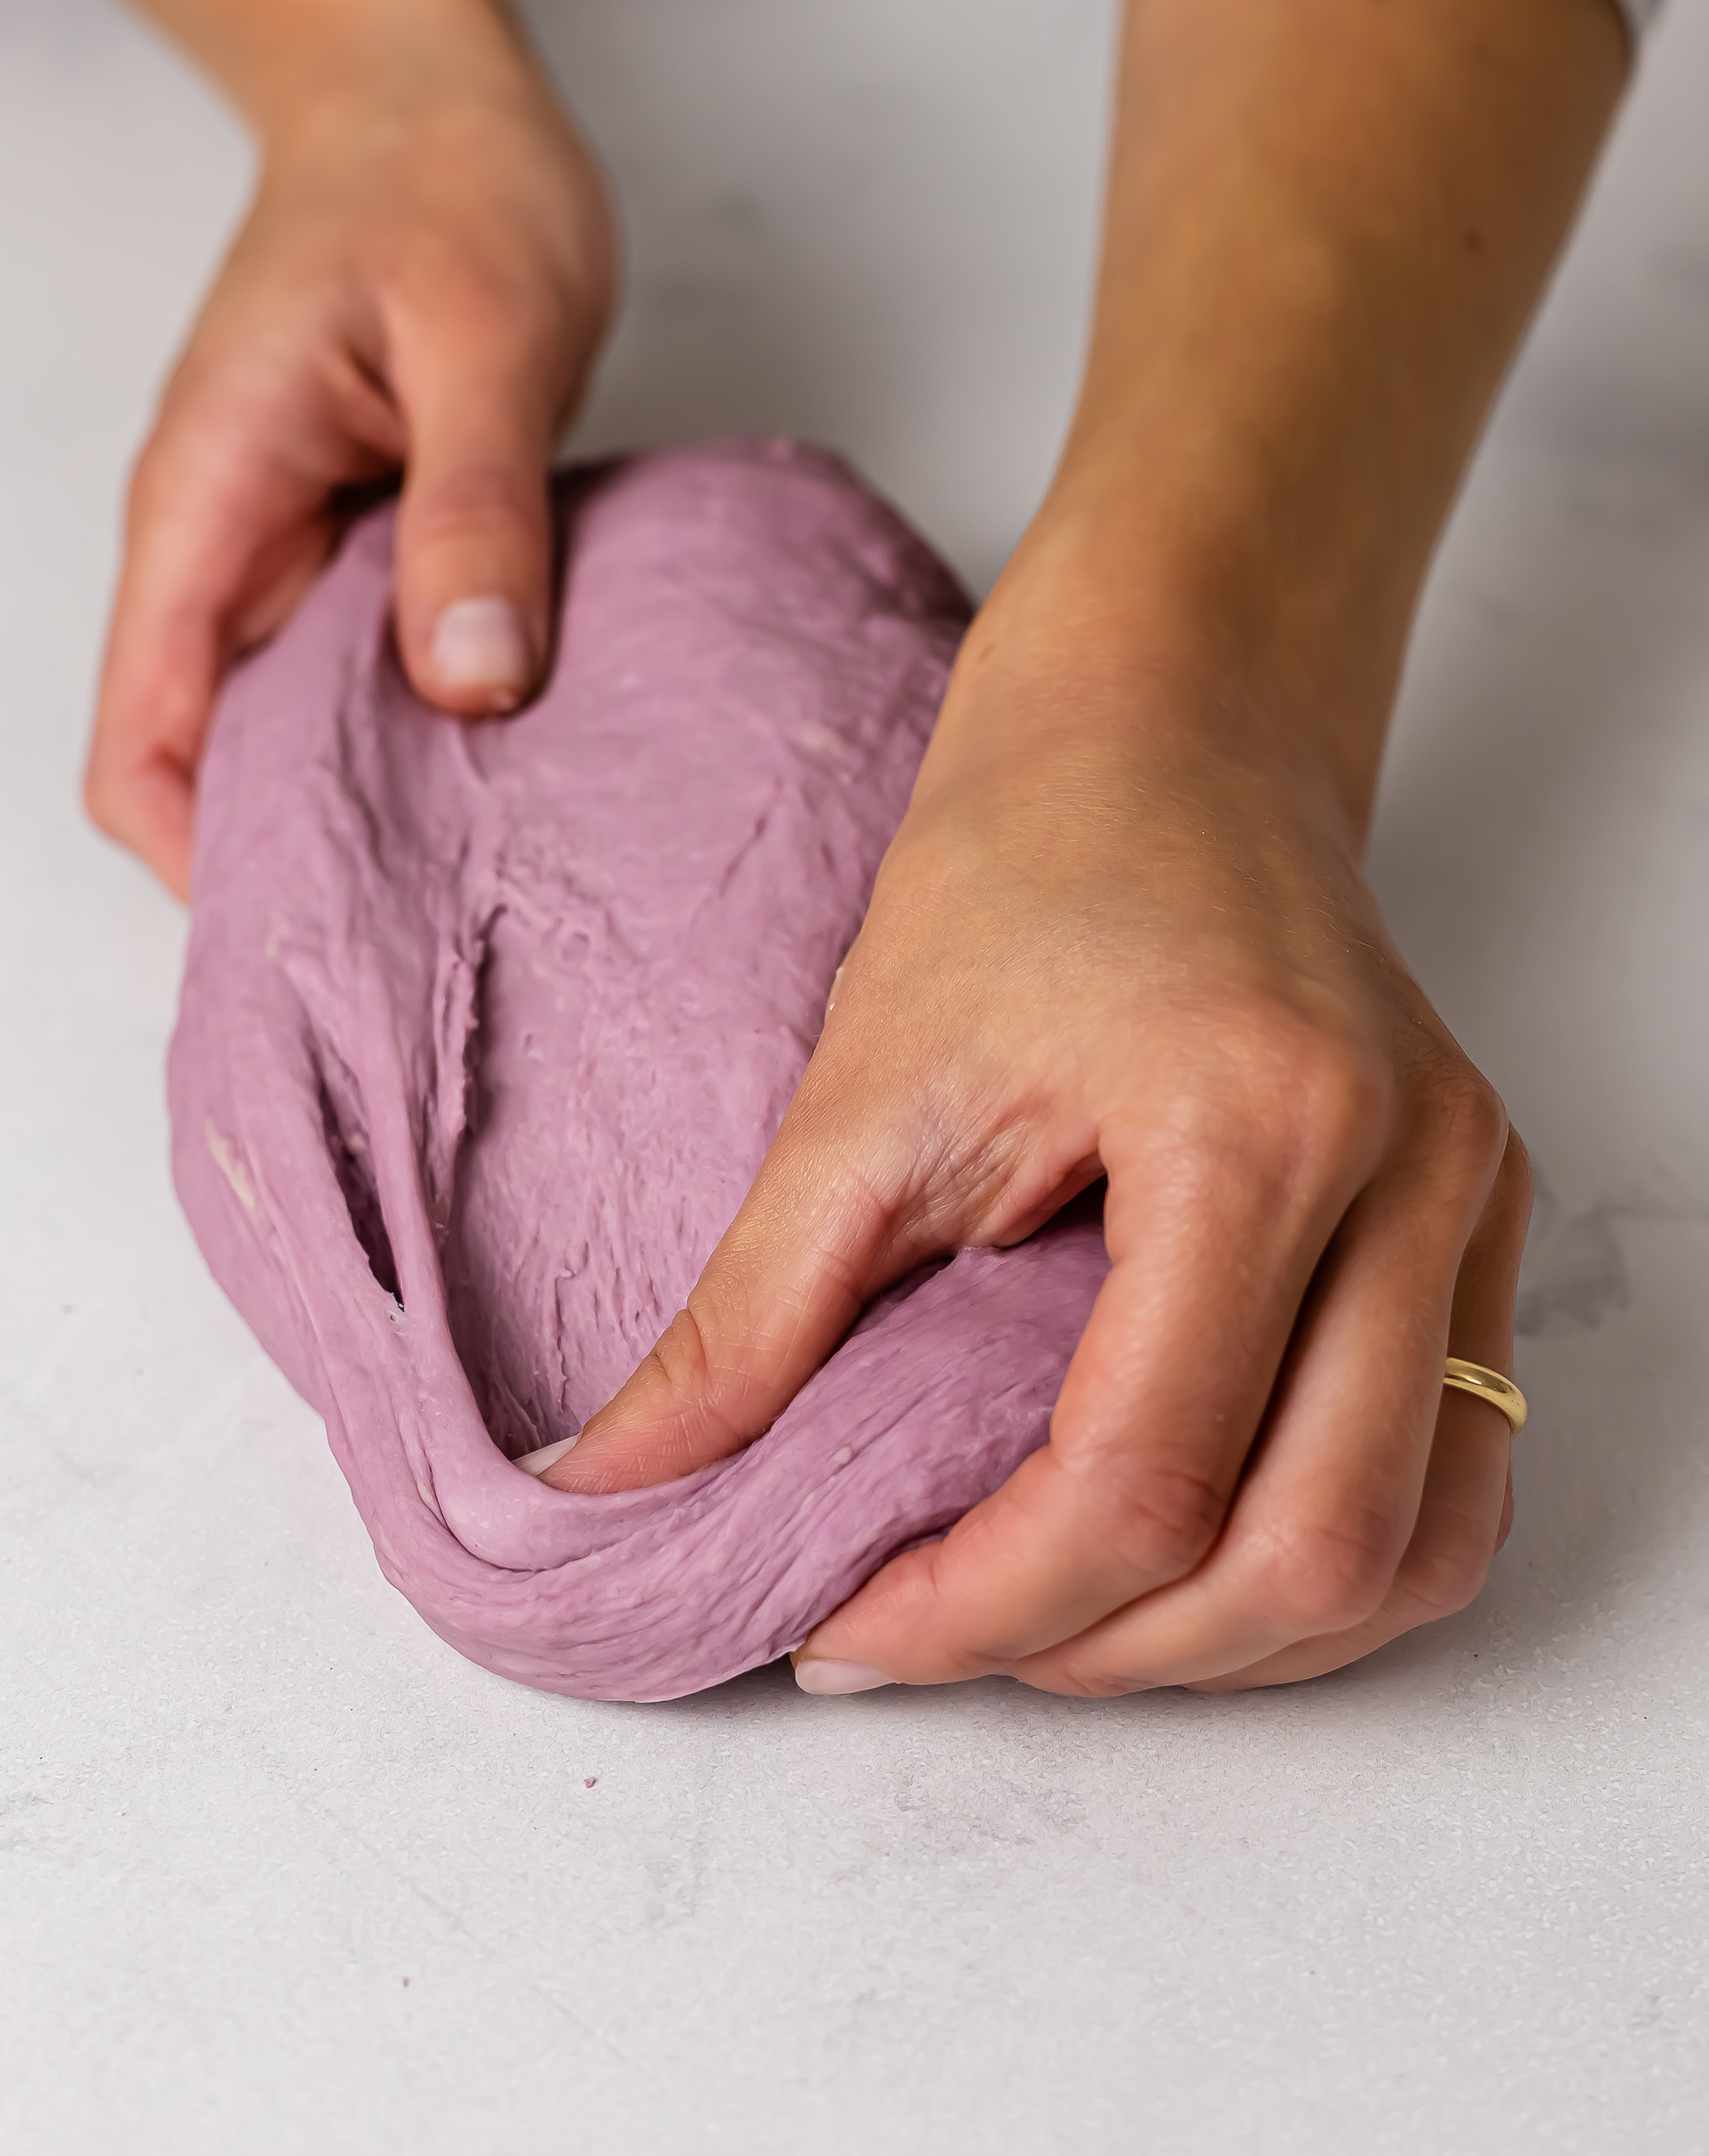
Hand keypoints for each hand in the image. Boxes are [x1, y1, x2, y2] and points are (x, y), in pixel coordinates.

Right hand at [85, 11, 614, 894]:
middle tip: (439, 940)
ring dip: (373, 803)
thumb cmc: (444, 185)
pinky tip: (517, 764)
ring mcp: (289, 550)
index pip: (143, 747)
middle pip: (213, 766)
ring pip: (292, 729)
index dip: (204, 865)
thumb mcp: (485, 340)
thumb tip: (474, 683)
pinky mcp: (359, 543)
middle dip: (302, 861)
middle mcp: (227, 548)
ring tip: (492, 878)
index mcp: (209, 508)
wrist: (431, 99)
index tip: (317, 938)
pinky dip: (422, 728)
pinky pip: (364, 671)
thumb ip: (476, 510)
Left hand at [545, 532, 1530, 1696]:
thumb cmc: (1025, 856)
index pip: (1143, 1482)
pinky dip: (1320, 1563)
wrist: (1168, 726)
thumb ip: (748, 1317)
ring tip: (1058, 1611)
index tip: (846, 1625)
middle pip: (1307, 1554)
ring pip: (1413, 1553)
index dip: (977, 1605)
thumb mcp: (863, 1087)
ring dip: (1229, 1639)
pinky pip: (1451, 1475)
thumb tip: (611, 1488)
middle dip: (1102, 1652)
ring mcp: (1471, 1200)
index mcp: (1255, 1125)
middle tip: (942, 1628)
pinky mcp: (1479, 1217)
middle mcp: (1410, 1176)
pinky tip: (1185, 1550)